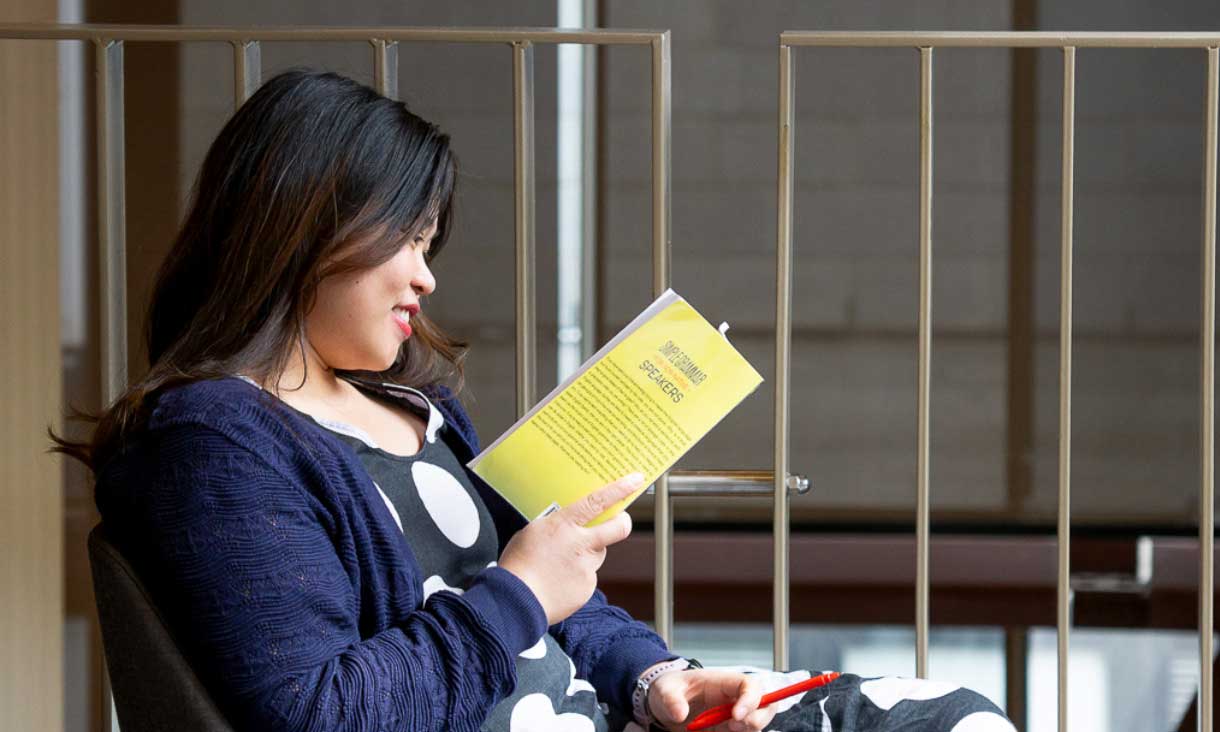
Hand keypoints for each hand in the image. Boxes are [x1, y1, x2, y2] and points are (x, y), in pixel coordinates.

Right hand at [498, 473, 642, 624]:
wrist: (516, 602)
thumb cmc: (518, 565)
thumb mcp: (533, 532)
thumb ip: (556, 525)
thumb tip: (569, 523)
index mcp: (564, 525)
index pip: (597, 501)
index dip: (619, 489)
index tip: (635, 480)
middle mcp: (581, 545)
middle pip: (618, 529)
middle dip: (623, 521)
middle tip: (621, 520)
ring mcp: (586, 568)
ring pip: (597, 555)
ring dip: (587, 555)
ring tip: (562, 563)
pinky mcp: (587, 588)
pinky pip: (587, 578)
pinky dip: (576, 578)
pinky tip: (558, 582)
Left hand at [648, 669, 775, 731]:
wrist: (664, 705)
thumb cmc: (670, 689)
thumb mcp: (664, 689)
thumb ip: (671, 699)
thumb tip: (679, 714)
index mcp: (723, 682)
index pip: (750, 685)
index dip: (751, 700)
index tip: (736, 716)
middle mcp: (734, 700)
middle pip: (766, 705)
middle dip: (757, 719)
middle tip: (733, 727)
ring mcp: (733, 718)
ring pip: (757, 725)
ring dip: (747, 731)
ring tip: (723, 731)